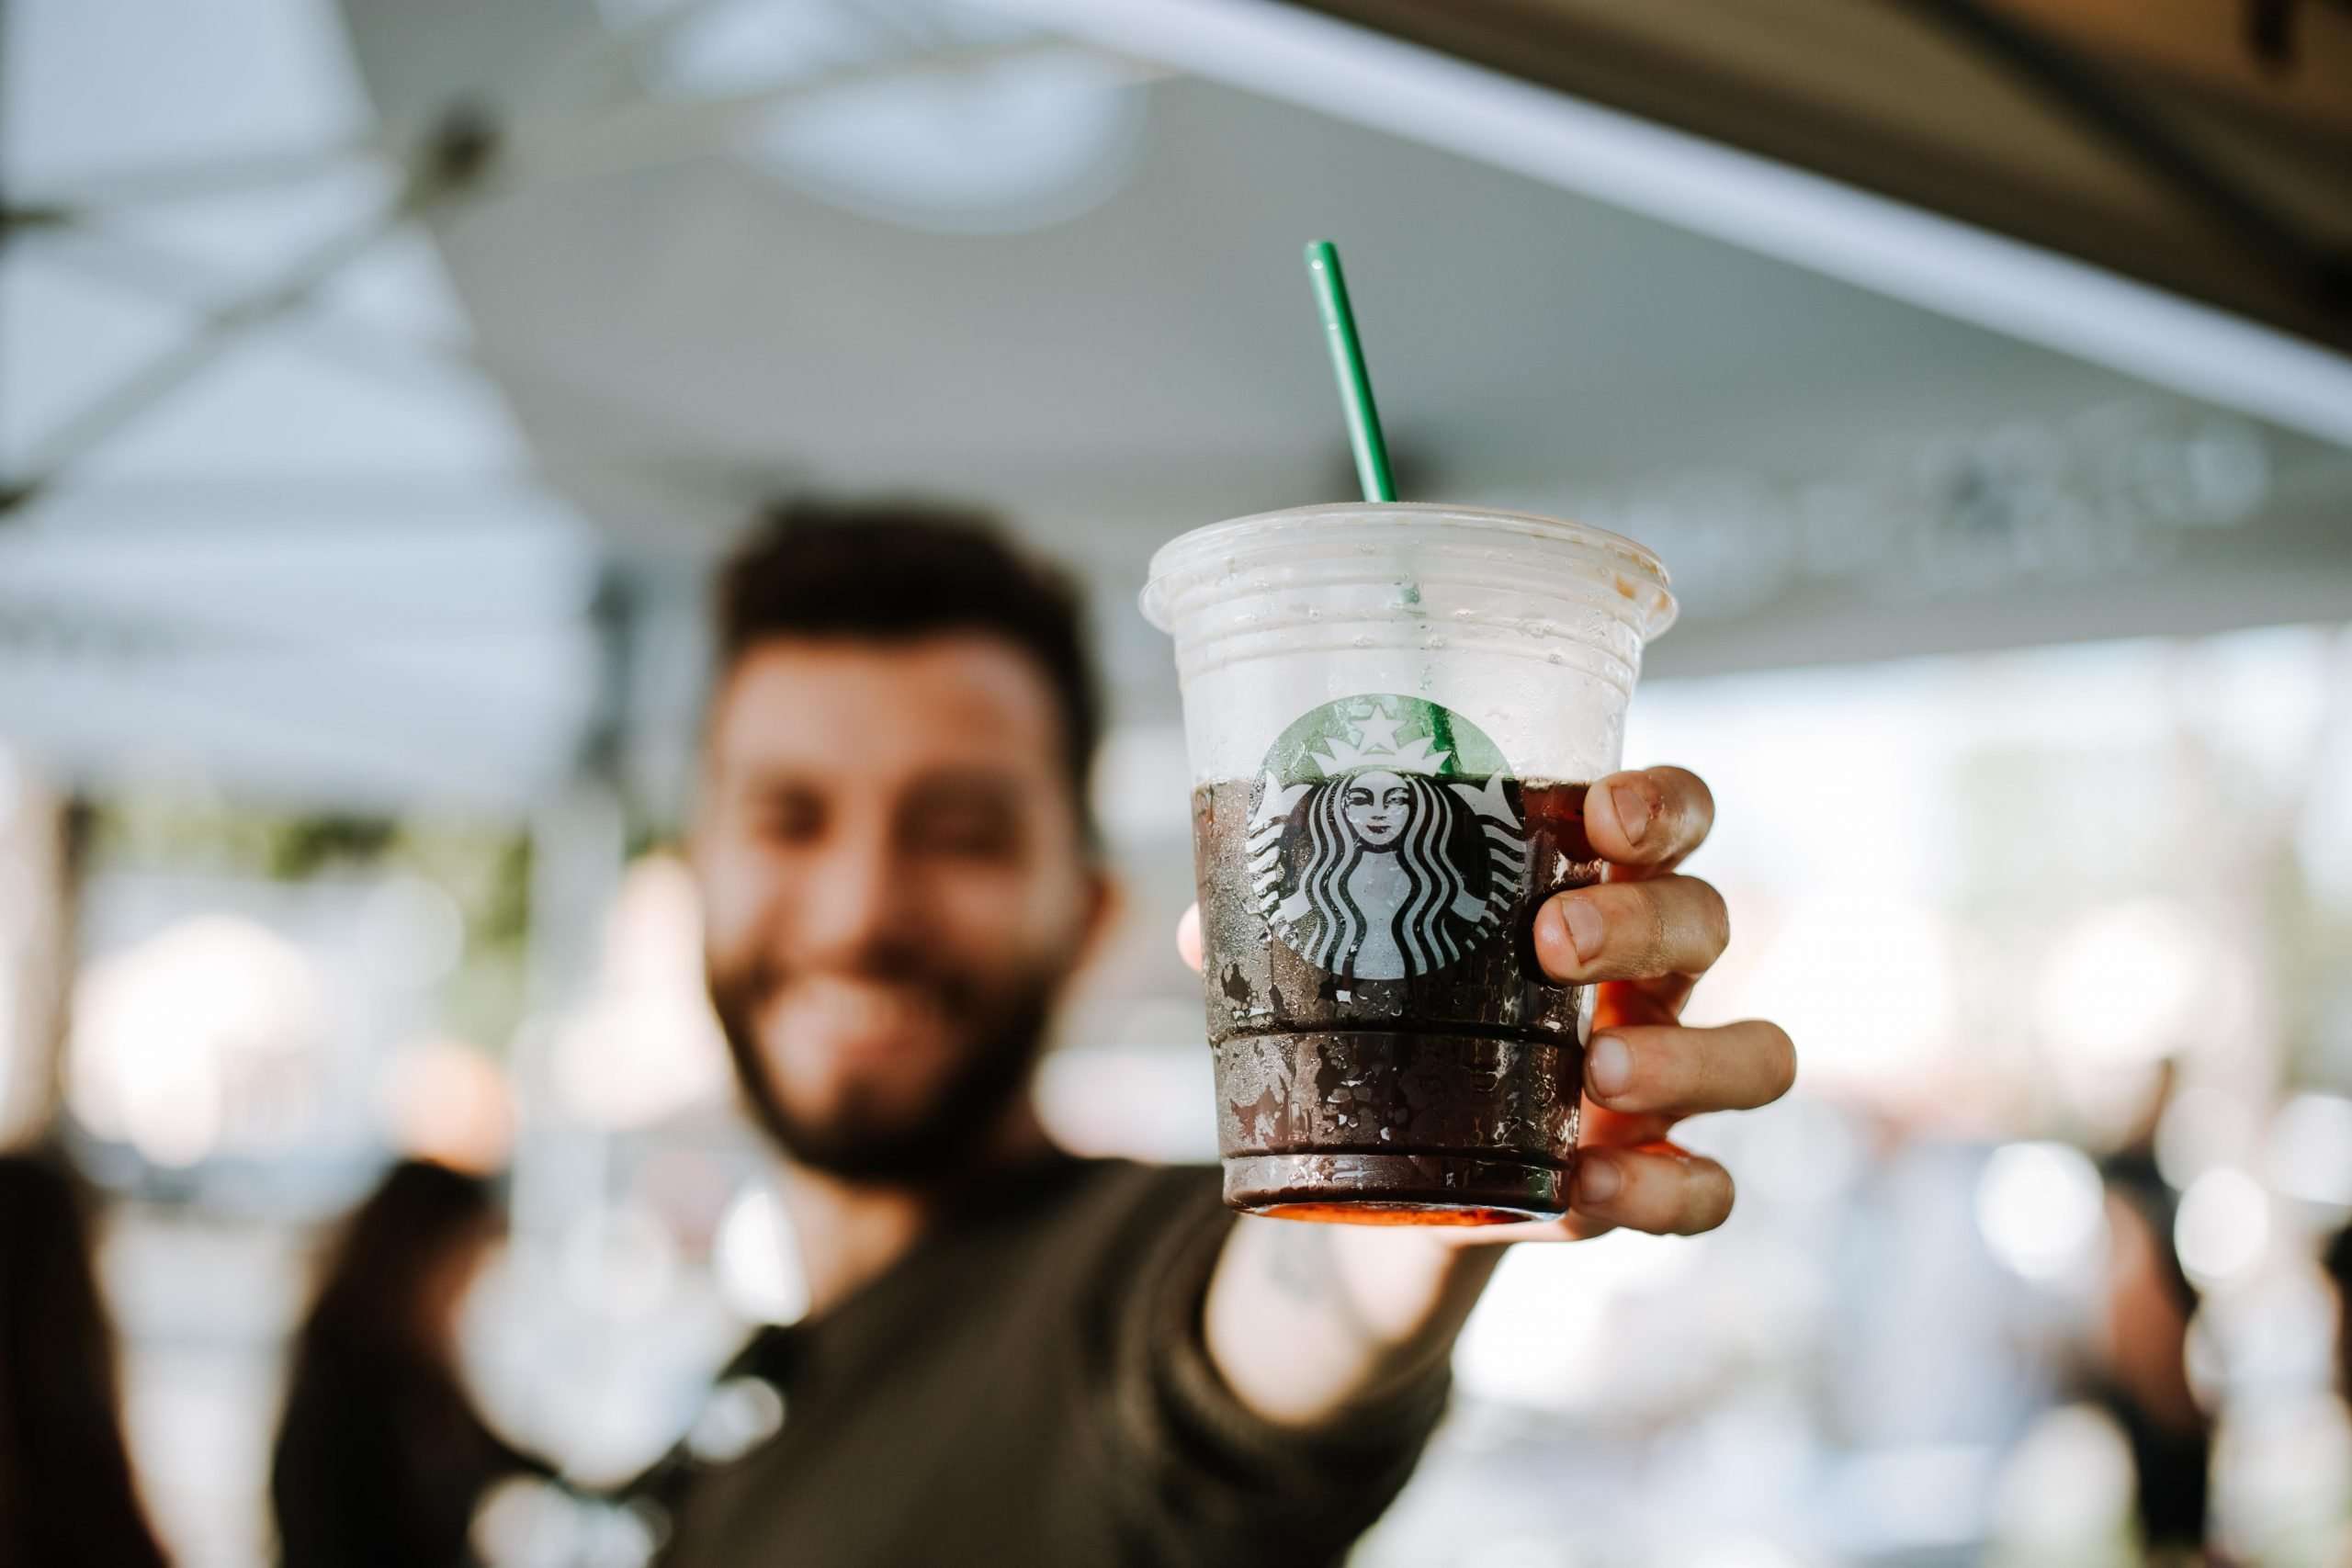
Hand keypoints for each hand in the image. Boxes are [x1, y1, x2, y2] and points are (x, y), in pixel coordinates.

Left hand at [1175, 764, 1792, 1247]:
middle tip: (1554, 940)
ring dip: (1687, 1055)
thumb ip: (1284, 936)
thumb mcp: (1342, 969)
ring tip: (1598, 1074)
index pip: (1672, 817)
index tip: (1604, 814)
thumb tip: (1207, 928)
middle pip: (1708, 918)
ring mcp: (1664, 1080)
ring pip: (1756, 1053)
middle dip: (1644, 921)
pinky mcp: (1646, 1182)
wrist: (1392, 1176)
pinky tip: (1587, 1189)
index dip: (1662, 804)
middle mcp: (1649, 977)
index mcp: (1587, 888)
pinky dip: (1663, 1191)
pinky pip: (1711, 1191)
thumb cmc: (1393, 1023)